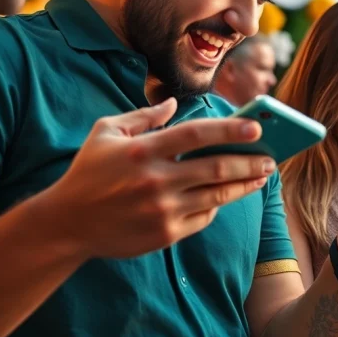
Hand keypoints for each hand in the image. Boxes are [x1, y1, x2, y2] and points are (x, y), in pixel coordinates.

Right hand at [41, 98, 274, 259]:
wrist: (66, 224)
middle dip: (250, 162)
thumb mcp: (106, 133)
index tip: (256, 127)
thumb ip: (143, 116)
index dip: (229, 130)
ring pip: (217, 195)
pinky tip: (229, 195)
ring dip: (245, 185)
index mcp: (143, 151)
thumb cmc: (89, 172)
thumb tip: (173, 102)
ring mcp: (162, 210)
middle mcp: (156, 181)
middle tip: (270, 157)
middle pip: (216, 168)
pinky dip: (218, 204)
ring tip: (261, 176)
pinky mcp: (165, 234)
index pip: (196, 134)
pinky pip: (204, 217)